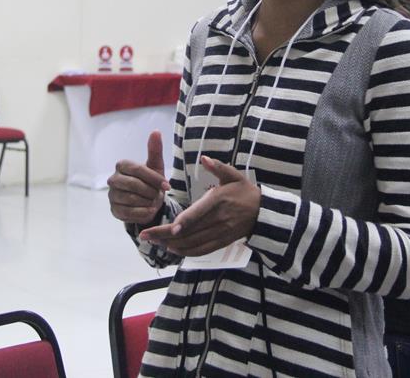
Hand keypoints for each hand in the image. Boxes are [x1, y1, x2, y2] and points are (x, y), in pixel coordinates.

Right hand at [107, 131, 169, 225]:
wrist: (148, 201)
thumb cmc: (151, 181)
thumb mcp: (155, 165)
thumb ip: (155, 149)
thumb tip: (156, 131)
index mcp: (122, 165)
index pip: (137, 170)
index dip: (154, 178)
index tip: (167, 186)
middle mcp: (113, 179)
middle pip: (133, 185)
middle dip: (150, 191)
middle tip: (159, 195)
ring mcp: (112, 196)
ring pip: (130, 199)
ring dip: (147, 202)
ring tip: (154, 202)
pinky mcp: (114, 210)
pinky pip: (128, 213)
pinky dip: (143, 213)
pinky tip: (150, 211)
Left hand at [139, 156, 259, 256]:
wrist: (264, 213)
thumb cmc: (245, 192)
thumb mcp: (234, 175)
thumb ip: (218, 167)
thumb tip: (203, 158)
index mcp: (218, 200)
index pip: (198, 213)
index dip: (183, 222)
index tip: (168, 227)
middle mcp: (218, 219)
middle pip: (189, 231)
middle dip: (165, 235)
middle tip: (146, 235)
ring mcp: (220, 233)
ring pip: (192, 243)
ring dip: (172, 245)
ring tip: (154, 242)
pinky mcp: (222, 242)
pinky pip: (201, 250)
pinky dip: (186, 252)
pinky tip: (173, 249)